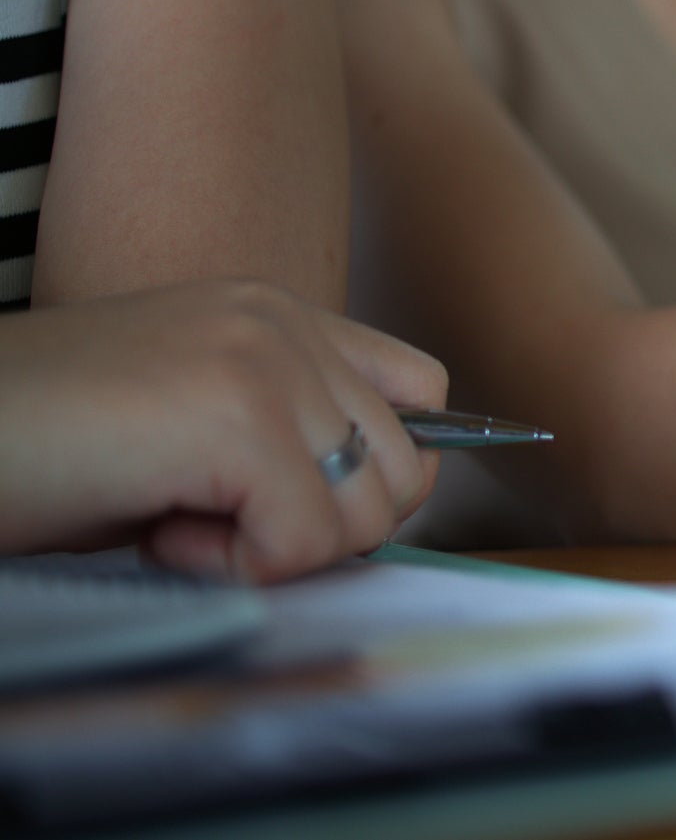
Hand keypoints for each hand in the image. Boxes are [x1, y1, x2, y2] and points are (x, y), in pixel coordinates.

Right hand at [0, 281, 448, 581]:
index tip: (288, 506)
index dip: (376, 476)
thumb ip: (291, 439)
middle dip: (323, 528)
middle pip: (406, 469)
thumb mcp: (192, 426)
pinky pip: (304, 540)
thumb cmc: (45, 448)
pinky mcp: (233, 417)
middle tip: (212, 521)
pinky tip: (161, 535)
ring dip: (279, 550)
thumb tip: (386, 505)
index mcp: (278, 314)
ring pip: (369, 511)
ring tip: (180, 520)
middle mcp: (282, 323)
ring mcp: (262, 362)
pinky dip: (237, 569)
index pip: (423, 394)